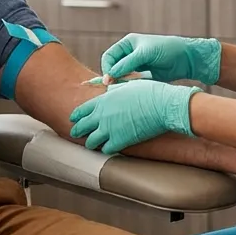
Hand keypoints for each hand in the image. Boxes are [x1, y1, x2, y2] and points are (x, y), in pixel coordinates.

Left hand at [69, 79, 200, 153]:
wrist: (161, 104)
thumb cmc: (149, 92)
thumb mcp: (126, 85)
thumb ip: (114, 90)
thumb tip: (109, 90)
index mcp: (103, 100)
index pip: (81, 110)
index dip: (76, 116)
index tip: (74, 119)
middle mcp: (102, 115)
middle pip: (82, 126)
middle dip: (78, 130)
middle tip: (76, 134)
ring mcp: (109, 129)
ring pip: (91, 141)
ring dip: (91, 143)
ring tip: (92, 144)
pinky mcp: (119, 140)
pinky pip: (106, 149)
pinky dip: (106, 149)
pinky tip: (109, 148)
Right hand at [100, 34, 222, 85]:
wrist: (186, 59)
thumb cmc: (167, 49)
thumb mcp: (145, 54)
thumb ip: (127, 64)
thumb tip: (110, 75)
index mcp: (128, 44)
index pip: (109, 56)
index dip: (107, 68)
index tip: (109, 79)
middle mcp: (130, 54)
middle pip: (113, 67)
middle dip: (113, 76)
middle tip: (114, 86)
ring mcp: (136, 66)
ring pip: (121, 76)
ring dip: (121, 82)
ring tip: (125, 88)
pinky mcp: (143, 76)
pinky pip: (131, 83)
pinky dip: (130, 86)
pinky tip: (133, 89)